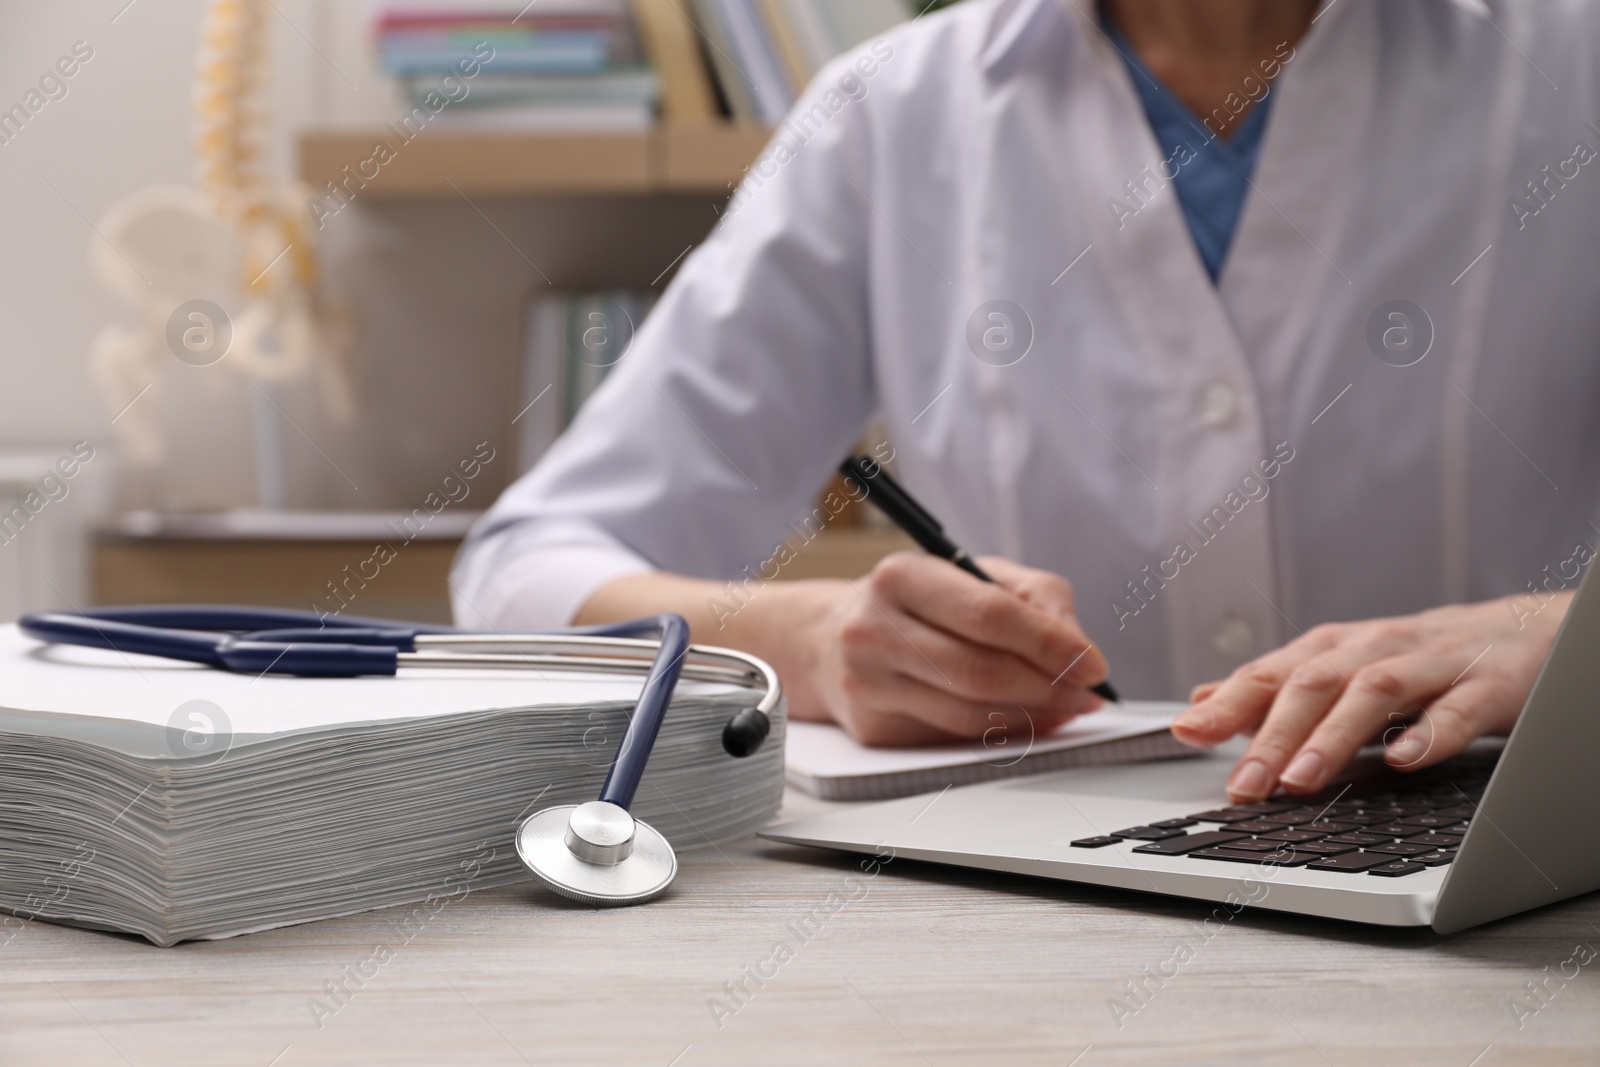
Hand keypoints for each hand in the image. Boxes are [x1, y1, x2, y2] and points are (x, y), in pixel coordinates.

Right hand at [799, 553, 1110, 745]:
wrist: (830, 640)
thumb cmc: (917, 602)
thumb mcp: (972, 574)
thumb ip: (1035, 598)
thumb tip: (1078, 650)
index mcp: (902, 576)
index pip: (989, 614)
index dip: (1049, 644)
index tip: (1093, 665)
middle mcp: (874, 628)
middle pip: (979, 670)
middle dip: (1048, 688)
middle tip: (1088, 696)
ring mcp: (867, 682)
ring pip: (968, 713)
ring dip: (1031, 716)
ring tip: (1065, 709)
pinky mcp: (871, 727)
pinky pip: (952, 736)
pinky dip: (1001, 733)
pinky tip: (1028, 721)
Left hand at [1171, 594, 1571, 801]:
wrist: (1525, 631)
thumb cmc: (1419, 659)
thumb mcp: (1342, 668)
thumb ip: (1275, 690)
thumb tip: (1201, 702)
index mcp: (1336, 649)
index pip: (1271, 674)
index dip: (1227, 705)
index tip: (1187, 733)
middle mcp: (1376, 648)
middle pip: (1315, 685)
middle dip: (1272, 735)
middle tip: (1243, 785)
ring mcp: (1432, 664)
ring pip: (1376, 692)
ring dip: (1333, 736)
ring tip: (1301, 779)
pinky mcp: (1490, 683)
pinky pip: (1459, 708)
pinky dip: (1430, 732)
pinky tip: (1404, 758)